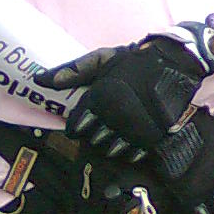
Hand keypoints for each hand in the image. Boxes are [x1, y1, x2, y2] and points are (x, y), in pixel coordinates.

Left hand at [32, 36, 207, 160]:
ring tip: (116, 129)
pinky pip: (130, 154)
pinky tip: (130, 136)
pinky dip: (128, 149)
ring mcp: (134, 129)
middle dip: (94, 133)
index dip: (78, 125)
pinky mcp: (151, 137)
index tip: (84, 120)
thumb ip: (72, 70)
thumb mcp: (102, 59)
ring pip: (109, 149)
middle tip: (103, 122)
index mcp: (99, 98)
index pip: (76, 127)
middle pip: (92, 140)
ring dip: (109, 142)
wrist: (174, 64)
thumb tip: (38, 79)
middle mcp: (114, 117)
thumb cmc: (134, 61)